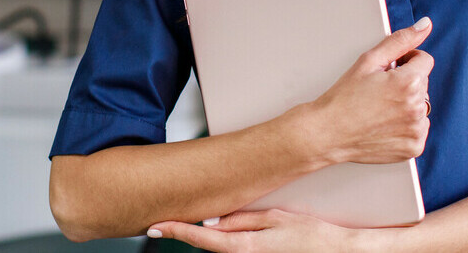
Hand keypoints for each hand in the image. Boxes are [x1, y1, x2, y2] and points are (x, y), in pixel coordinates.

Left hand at [148, 210, 356, 252]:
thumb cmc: (313, 236)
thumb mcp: (276, 219)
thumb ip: (242, 220)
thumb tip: (213, 220)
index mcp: (247, 247)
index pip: (202, 239)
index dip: (176, 231)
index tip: (154, 226)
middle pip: (209, 244)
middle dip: (188, 231)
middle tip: (165, 219)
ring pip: (222, 246)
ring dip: (210, 234)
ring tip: (193, 218)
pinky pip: (236, 249)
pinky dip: (225, 238)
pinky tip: (222, 227)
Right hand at [299, 16, 433, 164]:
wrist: (327, 133)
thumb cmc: (344, 97)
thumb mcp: (369, 61)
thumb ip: (400, 40)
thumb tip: (425, 25)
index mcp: (410, 82)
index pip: (424, 60)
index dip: (404, 61)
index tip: (388, 71)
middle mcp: (418, 107)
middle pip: (422, 84)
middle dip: (405, 83)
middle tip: (378, 92)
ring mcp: (417, 130)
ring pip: (421, 107)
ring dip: (406, 105)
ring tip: (379, 110)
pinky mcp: (413, 147)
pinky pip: (418, 129)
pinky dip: (405, 126)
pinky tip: (384, 125)